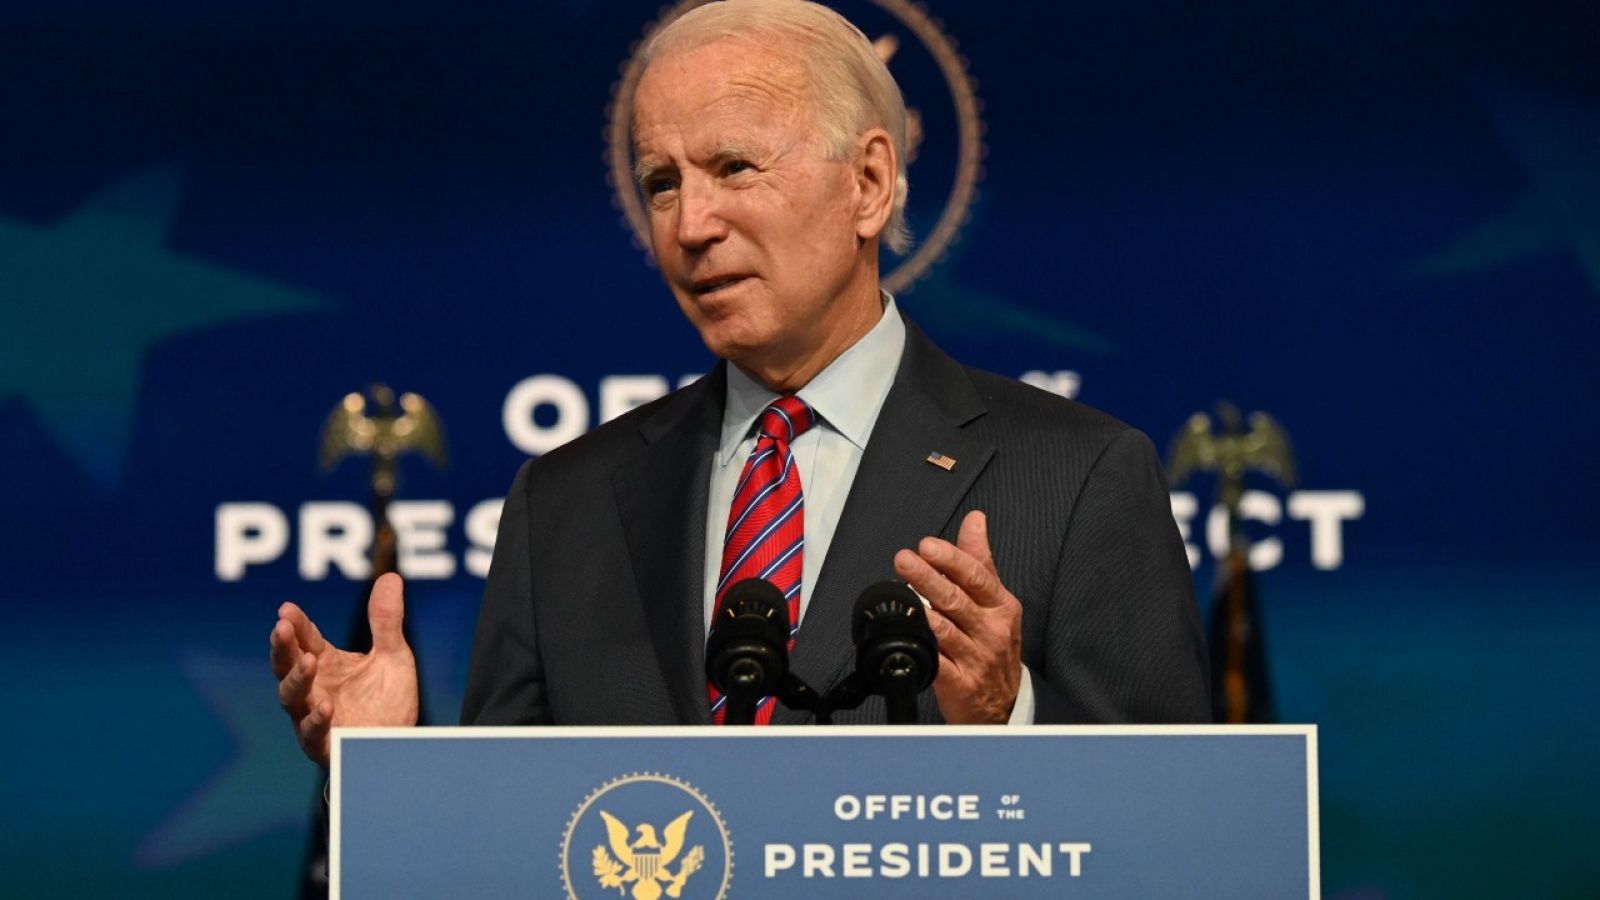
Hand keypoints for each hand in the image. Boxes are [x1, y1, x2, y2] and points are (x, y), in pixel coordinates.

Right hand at [269, 572, 419, 766]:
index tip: (287, 609)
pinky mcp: (325, 745)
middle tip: (281, 628)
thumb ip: (387, 622)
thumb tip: (391, 577)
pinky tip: (326, 705)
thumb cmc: (388, 701)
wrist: (399, 745)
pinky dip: (316, 720)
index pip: (304, 640)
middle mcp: (313, 689)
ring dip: (296, 679)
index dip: (295, 625)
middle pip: (287, 666)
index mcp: (325, 664)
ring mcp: (313, 717)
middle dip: (282, 648)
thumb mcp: (393, 656)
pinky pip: (312, 734)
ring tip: (308, 661)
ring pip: (292, 698)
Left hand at [893, 510, 1021, 723]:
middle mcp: (991, 631)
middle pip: (957, 599)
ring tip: (902, 591)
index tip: (928, 545)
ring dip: (922, 608)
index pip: (976, 576)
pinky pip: (937, 662)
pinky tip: (908, 634)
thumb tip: (975, 520)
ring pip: (946, 629)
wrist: (1003, 706)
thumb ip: (981, 561)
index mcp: (1001, 606)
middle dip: (929, 577)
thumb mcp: (996, 602)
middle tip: (905, 559)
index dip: (951, 559)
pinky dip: (923, 647)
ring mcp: (977, 658)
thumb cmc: (996, 647)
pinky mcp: (961, 683)